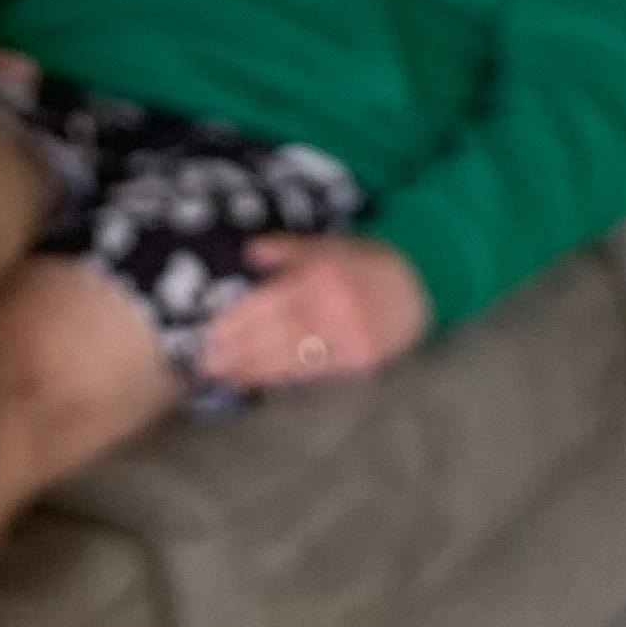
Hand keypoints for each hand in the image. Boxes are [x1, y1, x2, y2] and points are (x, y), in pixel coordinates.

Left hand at [195, 236, 431, 392]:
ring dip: (257, 369)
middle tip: (206, 363)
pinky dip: (286, 379)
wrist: (419, 285)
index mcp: (323, 275)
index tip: (210, 333)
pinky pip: (317, 372)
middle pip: (279, 333)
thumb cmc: (365, 263)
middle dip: (240, 350)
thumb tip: (249, 252)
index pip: (273, 301)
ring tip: (226, 377)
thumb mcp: (329, 243)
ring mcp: (350, 337)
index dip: (240, 320)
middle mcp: (336, 307)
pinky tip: (262, 383)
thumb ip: (288, 248)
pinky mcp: (361, 361)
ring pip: (295, 357)